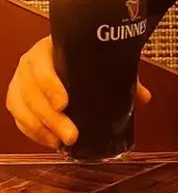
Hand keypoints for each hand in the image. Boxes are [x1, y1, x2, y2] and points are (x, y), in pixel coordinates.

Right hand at [6, 36, 150, 148]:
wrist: (66, 49)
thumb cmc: (83, 55)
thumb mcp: (100, 60)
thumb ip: (122, 76)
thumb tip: (144, 97)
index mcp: (48, 49)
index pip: (42, 66)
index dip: (50, 85)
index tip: (64, 103)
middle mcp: (30, 64)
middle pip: (32, 93)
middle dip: (50, 118)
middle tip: (71, 135)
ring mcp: (21, 81)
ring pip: (22, 108)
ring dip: (41, 129)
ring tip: (61, 143)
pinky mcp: (18, 98)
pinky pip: (19, 118)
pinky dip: (34, 133)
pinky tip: (51, 142)